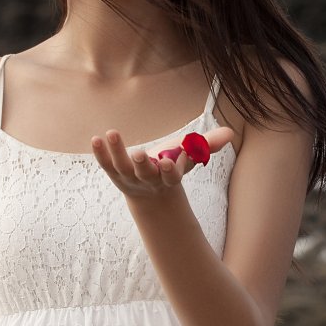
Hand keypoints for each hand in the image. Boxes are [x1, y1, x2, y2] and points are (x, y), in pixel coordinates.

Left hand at [93, 124, 234, 203]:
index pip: (171, 176)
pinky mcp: (115, 173)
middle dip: (143, 164)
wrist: (149, 192)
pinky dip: (100, 153)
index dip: (170, 170)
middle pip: (145, 174)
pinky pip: (105, 164)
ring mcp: (129, 178)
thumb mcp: (190, 156)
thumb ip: (207, 145)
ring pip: (122, 167)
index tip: (168, 162)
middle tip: (139, 153)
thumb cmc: (172, 166)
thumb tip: (230, 133)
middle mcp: (148, 180)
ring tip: (112, 133)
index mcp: (168, 177)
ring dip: (117, 152)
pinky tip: (95, 139)